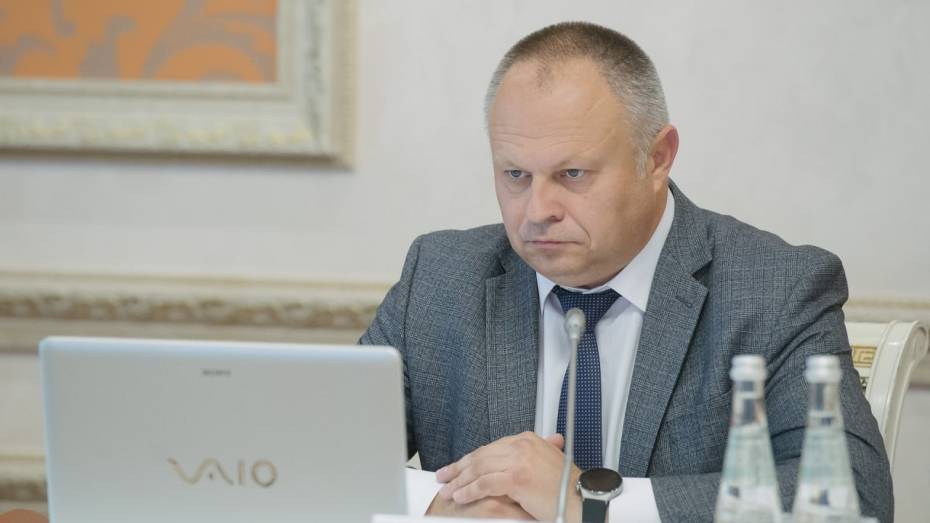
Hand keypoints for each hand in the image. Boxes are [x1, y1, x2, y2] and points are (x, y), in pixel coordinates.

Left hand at [435, 431, 582, 521]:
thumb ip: (527, 458)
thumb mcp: (546, 464)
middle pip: (481, 455)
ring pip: (480, 468)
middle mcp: (522, 445)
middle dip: (460, 467)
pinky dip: (470, 490)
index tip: (458, 467)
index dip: (471, 458)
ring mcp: (519, 459)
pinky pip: (485, 483)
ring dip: (461, 480)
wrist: (582, 498)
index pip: (491, 448)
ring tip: (449, 489)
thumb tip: (511, 462)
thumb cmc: (567, 488)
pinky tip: (461, 496)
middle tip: (445, 476)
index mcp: (527, 440)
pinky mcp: (517, 477)